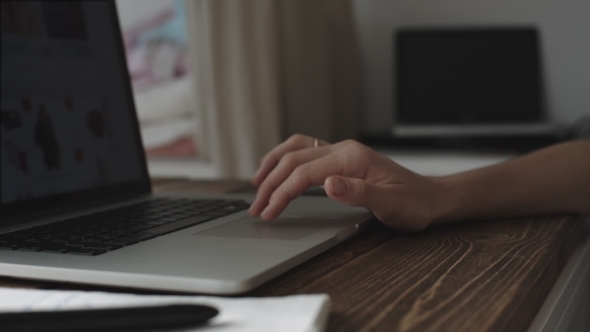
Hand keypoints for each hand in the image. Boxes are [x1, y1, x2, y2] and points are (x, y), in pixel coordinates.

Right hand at [248, 134, 446, 230]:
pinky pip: (305, 151)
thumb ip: (360, 192)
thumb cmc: (413, 203)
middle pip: (294, 159)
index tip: (268, 212)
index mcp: (352, 158)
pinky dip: (285, 159)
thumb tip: (329, 184)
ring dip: (273, 164)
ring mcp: (341, 151)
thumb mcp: (391, 204)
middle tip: (256, 207)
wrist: (430, 197)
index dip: (282, 192)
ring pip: (296, 148)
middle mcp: (343, 149)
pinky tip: (277, 169)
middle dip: (271, 183)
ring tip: (256, 184)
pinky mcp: (340, 158)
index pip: (305, 172)